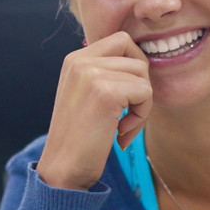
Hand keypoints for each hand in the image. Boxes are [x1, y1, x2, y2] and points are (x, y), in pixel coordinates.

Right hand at [34, 32, 150, 190]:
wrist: (63, 168)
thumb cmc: (80, 137)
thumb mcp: (85, 94)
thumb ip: (105, 73)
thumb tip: (141, 60)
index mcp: (75, 59)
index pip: (121, 41)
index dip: (134, 67)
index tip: (125, 97)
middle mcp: (80, 60)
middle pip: (136, 57)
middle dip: (141, 86)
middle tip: (127, 113)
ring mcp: (91, 74)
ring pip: (143, 76)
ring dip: (142, 106)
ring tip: (121, 127)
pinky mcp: (105, 92)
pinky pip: (145, 93)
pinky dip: (141, 118)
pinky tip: (120, 134)